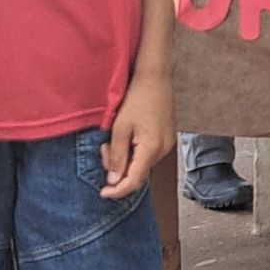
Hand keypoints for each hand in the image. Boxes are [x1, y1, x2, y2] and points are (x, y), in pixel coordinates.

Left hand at [101, 69, 173, 196]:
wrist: (155, 77)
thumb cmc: (138, 97)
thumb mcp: (120, 127)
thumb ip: (117, 156)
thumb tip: (114, 180)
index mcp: (151, 149)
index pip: (134, 181)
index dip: (117, 191)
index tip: (102, 193)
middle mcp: (163, 150)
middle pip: (138, 173)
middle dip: (117, 169)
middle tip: (104, 150)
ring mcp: (167, 144)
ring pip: (142, 163)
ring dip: (125, 159)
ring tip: (114, 140)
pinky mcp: (166, 138)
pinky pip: (147, 154)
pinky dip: (134, 152)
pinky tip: (126, 138)